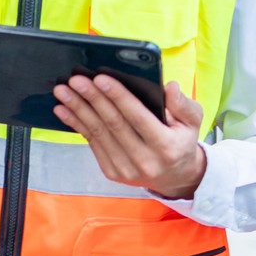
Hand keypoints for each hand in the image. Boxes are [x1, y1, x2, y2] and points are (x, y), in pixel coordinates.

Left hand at [51, 77, 206, 198]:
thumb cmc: (181, 142)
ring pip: (98, 133)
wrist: (175, 178)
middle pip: (113, 124)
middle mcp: (146, 161)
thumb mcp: (192, 122)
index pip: (138, 117)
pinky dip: (76, 124)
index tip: (100, 78)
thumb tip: (170, 87)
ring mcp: (126, 169)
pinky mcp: (112, 172)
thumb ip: (183, 104)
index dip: (118, 97)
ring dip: (77, 109)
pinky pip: (91, 143)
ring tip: (62, 91)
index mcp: (167, 146)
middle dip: (92, 98)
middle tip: (75, 79)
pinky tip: (63, 109)